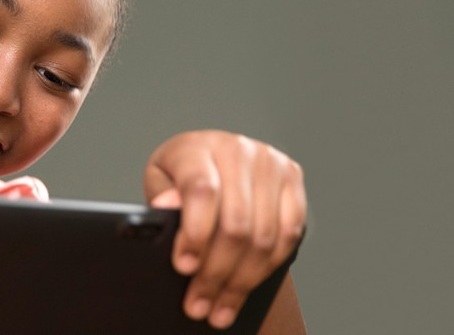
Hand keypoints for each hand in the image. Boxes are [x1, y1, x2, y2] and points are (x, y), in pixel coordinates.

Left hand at [143, 130, 305, 329]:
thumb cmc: (180, 175)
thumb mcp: (160, 182)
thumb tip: (166, 208)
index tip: (183, 267)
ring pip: (263, 236)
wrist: (213, 161)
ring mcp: (271, 163)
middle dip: (215, 272)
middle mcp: (239, 150)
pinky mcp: (294, 179)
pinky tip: (245, 288)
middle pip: (235, 223)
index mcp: (199, 146)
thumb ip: (163, 197)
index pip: (203, 191)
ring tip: (219, 307)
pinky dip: (266, 268)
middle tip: (198, 303)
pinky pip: (288, 234)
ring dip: (241, 281)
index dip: (195, 233)